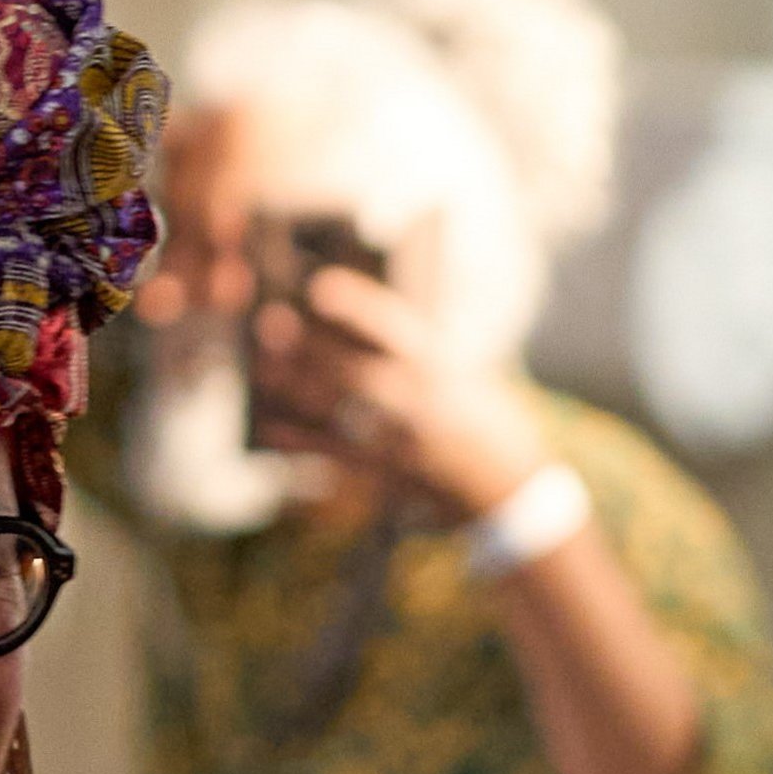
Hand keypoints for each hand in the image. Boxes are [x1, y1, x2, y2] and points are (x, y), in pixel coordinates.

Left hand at [249, 266, 551, 518]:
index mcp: (439, 366)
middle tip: (267, 322)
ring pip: (336, 411)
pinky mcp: (384, 474)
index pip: (392, 328)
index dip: (354, 306)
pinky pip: (332, 456)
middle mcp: (416, 401)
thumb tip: (362, 320)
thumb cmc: (486, 418)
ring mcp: (397, 440)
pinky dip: (296, 441)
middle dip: (308, 348)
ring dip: (295, 387)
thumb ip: (419, 349)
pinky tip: (267, 427)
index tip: (318, 285)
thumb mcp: (466, 373)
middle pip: (352, 370)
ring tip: (262, 365)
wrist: (509, 488)